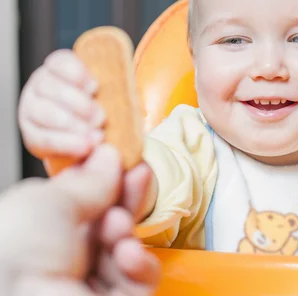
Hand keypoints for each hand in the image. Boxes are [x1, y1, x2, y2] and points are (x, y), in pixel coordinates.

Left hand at [0, 144, 159, 294]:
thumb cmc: (8, 252)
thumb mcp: (48, 200)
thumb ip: (88, 181)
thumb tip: (109, 158)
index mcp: (41, 231)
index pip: (87, 202)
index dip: (109, 181)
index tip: (125, 162)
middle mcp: (63, 259)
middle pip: (111, 224)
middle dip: (127, 199)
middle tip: (138, 176)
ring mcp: (86, 283)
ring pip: (128, 251)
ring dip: (128, 233)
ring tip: (117, 224)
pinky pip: (139, 283)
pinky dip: (140, 265)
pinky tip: (127, 253)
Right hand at [18, 49, 105, 160]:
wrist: (88, 137)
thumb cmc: (104, 109)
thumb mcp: (108, 93)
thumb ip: (111, 86)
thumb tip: (126, 85)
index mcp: (59, 69)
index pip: (60, 62)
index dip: (76, 73)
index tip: (95, 86)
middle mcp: (41, 85)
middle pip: (49, 87)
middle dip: (77, 103)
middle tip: (100, 116)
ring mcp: (32, 109)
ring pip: (43, 112)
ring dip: (71, 124)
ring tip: (96, 134)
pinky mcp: (32, 134)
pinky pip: (43, 138)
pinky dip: (65, 143)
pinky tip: (85, 145)